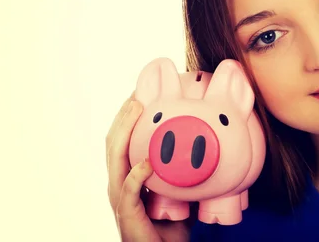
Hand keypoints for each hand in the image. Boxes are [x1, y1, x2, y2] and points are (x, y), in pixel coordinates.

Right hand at [106, 92, 191, 241]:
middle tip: (136, 96)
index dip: (126, 117)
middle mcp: (120, 184)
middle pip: (113, 144)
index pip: (121, 140)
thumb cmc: (171, 224)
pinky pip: (129, 192)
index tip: (138, 94)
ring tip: (136, 110)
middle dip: (123, 117)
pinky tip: (147, 162)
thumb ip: (181, 168)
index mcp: (128, 175)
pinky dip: (138, 175)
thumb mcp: (176, 189)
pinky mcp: (128, 215)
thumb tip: (204, 141)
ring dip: (124, 132)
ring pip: (116, 160)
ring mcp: (121, 200)